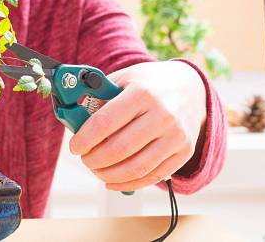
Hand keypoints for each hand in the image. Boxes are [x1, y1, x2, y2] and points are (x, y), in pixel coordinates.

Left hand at [69, 61, 206, 191]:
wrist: (190, 88)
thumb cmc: (149, 84)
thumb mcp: (124, 79)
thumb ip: (100, 97)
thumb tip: (74, 119)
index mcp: (143, 93)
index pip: (105, 122)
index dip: (84, 139)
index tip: (74, 147)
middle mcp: (163, 114)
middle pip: (119, 149)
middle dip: (94, 160)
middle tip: (85, 159)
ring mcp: (176, 135)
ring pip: (136, 168)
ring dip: (109, 175)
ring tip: (97, 170)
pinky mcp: (184, 152)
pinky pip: (152, 176)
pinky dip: (128, 184)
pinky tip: (112, 181)